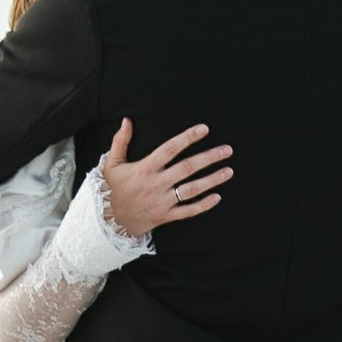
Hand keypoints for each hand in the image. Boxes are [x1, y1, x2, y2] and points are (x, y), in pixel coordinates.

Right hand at [98, 119, 230, 236]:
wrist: (112, 221)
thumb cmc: (114, 189)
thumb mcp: (112, 164)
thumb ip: (120, 141)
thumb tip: (126, 120)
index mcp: (144, 169)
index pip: (170, 149)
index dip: (187, 138)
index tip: (204, 129)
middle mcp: (156, 184)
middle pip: (187, 168)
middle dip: (209, 158)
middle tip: (227, 150)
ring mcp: (162, 201)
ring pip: (191, 190)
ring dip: (212, 180)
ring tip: (228, 171)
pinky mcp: (165, 216)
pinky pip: (188, 211)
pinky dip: (203, 205)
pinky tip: (217, 197)